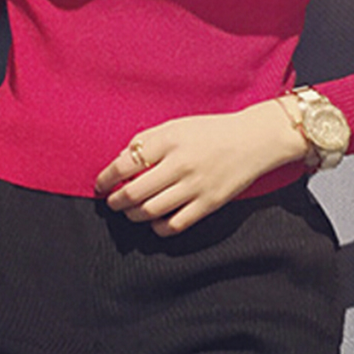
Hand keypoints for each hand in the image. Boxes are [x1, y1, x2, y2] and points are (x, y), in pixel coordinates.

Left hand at [94, 99, 309, 236]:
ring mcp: (195, 186)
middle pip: (134, 192)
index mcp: (169, 139)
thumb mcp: (177, 126)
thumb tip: (121, 162)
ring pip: (150, 211)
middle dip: (116, 201)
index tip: (100, 184)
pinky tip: (154, 221)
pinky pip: (174, 225)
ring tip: (130, 212)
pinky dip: (158, 227)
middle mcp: (180, 163)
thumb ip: (148, 140)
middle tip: (112, 202)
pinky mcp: (208, 204)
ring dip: (133, 215)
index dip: (106, 177)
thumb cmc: (211, 131)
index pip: (125, 163)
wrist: (253, 140)